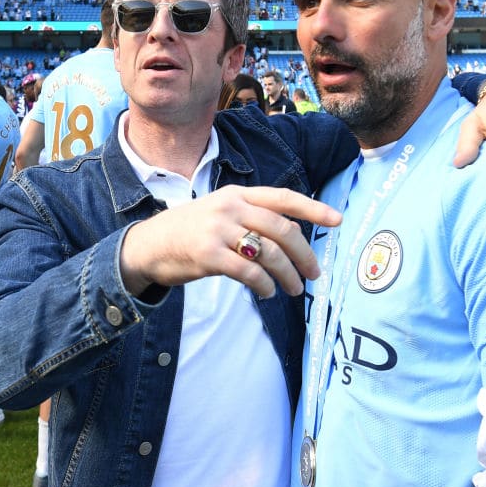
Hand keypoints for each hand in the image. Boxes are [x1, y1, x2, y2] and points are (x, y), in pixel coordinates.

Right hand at [119, 186, 341, 298]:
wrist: (147, 246)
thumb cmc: (189, 233)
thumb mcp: (220, 213)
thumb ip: (251, 217)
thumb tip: (291, 237)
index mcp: (237, 194)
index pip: (283, 198)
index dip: (313, 209)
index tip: (338, 220)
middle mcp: (230, 207)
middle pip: (282, 230)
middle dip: (304, 255)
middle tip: (315, 274)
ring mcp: (218, 230)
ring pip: (269, 253)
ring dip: (288, 275)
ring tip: (294, 290)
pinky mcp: (208, 255)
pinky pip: (249, 272)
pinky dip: (264, 285)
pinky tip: (267, 292)